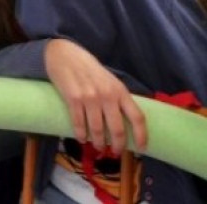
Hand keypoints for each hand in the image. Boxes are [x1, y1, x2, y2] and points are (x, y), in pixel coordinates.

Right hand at [44, 39, 146, 154]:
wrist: (64, 54)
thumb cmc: (88, 68)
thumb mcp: (109, 80)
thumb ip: (117, 98)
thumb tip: (124, 121)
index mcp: (120, 91)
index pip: (137, 117)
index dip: (141, 136)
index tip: (141, 149)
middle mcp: (107, 96)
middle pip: (117, 128)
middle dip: (117, 145)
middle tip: (115, 152)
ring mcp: (89, 98)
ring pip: (97, 129)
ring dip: (98, 143)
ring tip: (98, 147)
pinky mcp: (73, 99)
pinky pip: (79, 123)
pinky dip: (81, 135)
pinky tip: (81, 138)